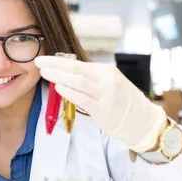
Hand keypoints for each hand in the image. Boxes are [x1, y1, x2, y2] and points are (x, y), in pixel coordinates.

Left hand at [35, 56, 165, 151]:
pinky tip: (58, 88)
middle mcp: (106, 81)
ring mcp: (105, 95)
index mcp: (106, 71)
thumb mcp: (109, 83)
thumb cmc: (122, 101)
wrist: (143, 121)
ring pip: (78, 82)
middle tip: (38, 62)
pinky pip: (82, 99)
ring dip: (59, 77)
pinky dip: (69, 92)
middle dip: (55, 65)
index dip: (58, 61)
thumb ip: (90, 78)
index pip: (78, 63)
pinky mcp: (103, 111)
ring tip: (44, 73)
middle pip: (76, 69)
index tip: (43, 59)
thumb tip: (66, 72)